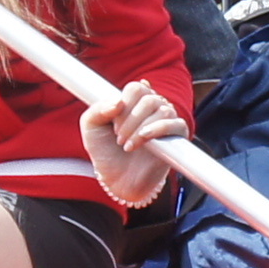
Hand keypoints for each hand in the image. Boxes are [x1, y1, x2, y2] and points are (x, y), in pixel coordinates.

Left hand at [81, 81, 184, 205]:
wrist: (117, 179)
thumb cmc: (105, 151)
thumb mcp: (91, 127)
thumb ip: (97, 110)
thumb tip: (118, 102)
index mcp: (135, 100)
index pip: (136, 88)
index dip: (124, 104)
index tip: (113, 123)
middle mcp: (153, 107)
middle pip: (149, 98)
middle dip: (130, 120)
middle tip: (118, 138)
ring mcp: (167, 121)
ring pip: (162, 110)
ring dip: (140, 129)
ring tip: (127, 146)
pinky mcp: (177, 137)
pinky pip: (176, 125)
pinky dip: (158, 130)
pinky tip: (143, 140)